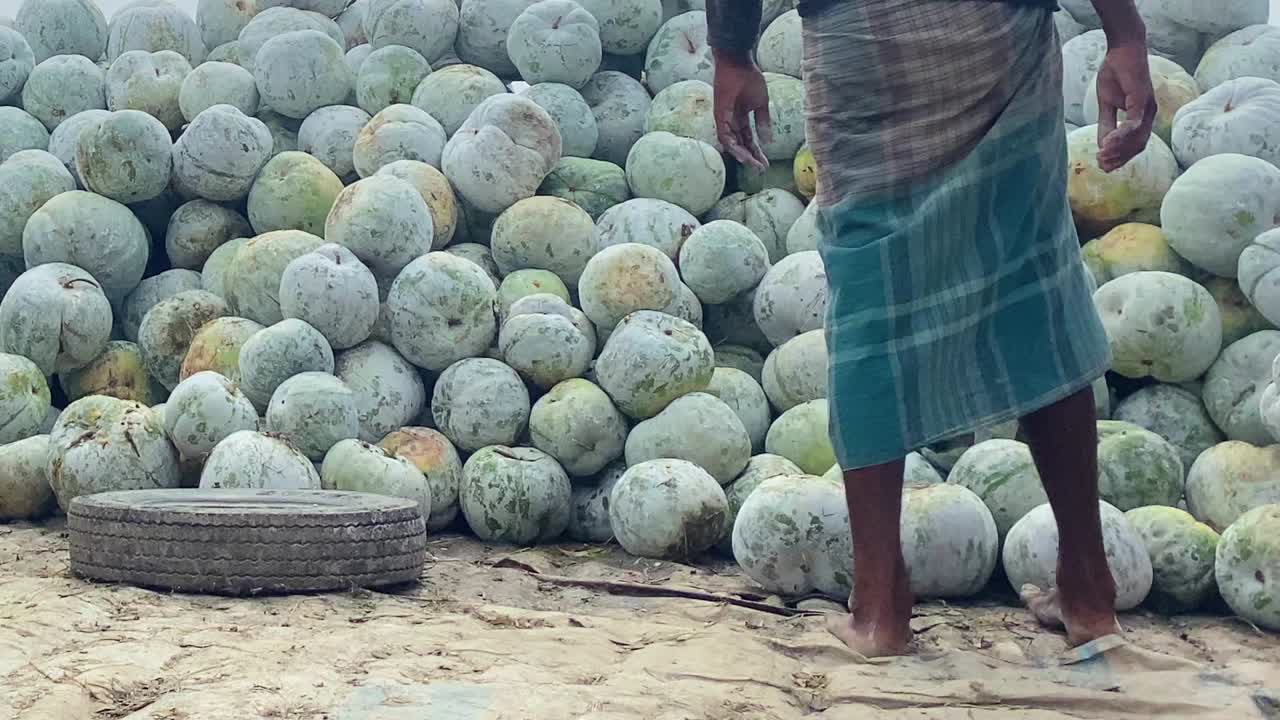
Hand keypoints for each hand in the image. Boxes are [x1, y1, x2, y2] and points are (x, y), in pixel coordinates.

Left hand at [712, 50, 771, 171]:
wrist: (738, 62)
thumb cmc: (749, 78)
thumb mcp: (761, 103)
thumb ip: (763, 122)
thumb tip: (768, 141)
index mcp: (741, 118)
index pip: (749, 139)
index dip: (757, 152)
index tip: (766, 164)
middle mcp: (731, 121)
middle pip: (741, 144)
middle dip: (751, 157)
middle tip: (760, 170)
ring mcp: (724, 119)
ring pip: (731, 143)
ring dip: (742, 155)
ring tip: (753, 165)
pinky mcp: (719, 115)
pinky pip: (724, 134)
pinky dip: (732, 145)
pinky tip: (742, 154)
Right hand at [1093, 43, 1156, 172]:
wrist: (1122, 48)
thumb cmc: (1115, 72)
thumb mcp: (1107, 103)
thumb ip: (1106, 123)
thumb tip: (1102, 145)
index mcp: (1142, 116)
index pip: (1136, 144)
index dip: (1121, 157)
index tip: (1103, 166)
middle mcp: (1149, 114)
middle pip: (1138, 146)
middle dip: (1120, 158)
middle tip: (1101, 165)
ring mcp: (1148, 107)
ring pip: (1137, 137)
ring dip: (1119, 150)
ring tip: (1101, 155)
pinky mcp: (1142, 99)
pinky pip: (1134, 123)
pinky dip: (1122, 135)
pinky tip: (1108, 142)